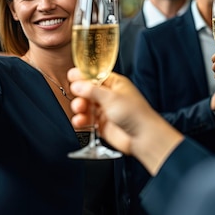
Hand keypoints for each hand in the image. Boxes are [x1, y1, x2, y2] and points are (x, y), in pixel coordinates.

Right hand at [67, 68, 182, 175]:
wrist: (142, 138)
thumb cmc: (135, 114)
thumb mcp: (111, 97)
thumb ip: (92, 90)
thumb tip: (76, 84)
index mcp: (114, 84)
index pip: (95, 76)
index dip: (83, 76)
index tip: (71, 76)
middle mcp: (109, 96)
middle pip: (87, 91)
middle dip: (79, 94)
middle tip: (77, 97)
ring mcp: (105, 110)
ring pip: (85, 106)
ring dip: (79, 107)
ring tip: (79, 111)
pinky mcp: (101, 124)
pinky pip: (86, 120)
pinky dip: (81, 120)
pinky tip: (80, 122)